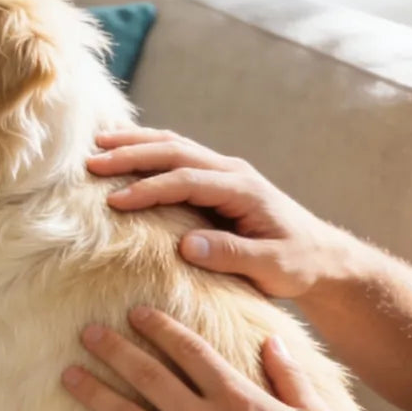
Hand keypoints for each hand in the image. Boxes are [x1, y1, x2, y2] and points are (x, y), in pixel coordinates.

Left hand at [61, 305, 372, 410]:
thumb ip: (289, 375)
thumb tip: (272, 340)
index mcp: (237, 398)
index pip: (189, 350)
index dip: (159, 327)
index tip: (136, 313)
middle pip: (147, 375)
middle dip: (114, 349)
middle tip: (87, 333)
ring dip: (94, 392)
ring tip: (69, 375)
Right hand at [89, 128, 346, 299]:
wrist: (321, 255)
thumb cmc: (298, 264)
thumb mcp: (272, 267)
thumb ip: (232, 255)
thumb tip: (186, 245)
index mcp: (243, 189)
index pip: (187, 180)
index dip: (150, 189)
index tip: (115, 202)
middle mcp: (232, 171)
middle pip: (175, 151)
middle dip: (131, 154)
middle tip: (91, 162)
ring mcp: (225, 171)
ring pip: (174, 145)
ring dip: (136, 143)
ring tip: (97, 146)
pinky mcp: (218, 180)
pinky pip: (178, 155)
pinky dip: (149, 149)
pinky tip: (125, 151)